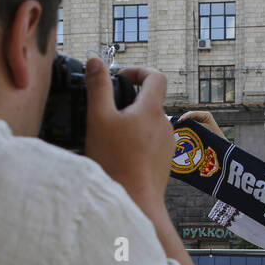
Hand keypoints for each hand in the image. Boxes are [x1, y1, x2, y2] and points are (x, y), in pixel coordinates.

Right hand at [84, 59, 173, 206]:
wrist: (135, 203)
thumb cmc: (116, 162)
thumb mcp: (99, 119)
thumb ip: (98, 87)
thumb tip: (96, 61)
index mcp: (152, 110)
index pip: (156, 77)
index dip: (138, 71)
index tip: (121, 77)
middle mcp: (165, 125)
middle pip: (151, 102)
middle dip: (130, 101)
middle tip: (107, 111)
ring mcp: (167, 146)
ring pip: (150, 124)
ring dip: (133, 124)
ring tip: (111, 137)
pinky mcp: (165, 163)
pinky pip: (151, 144)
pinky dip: (137, 142)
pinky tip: (121, 155)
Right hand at [176, 110, 224, 138]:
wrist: (221, 147)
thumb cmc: (214, 139)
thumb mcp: (203, 131)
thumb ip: (194, 125)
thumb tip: (183, 123)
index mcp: (206, 115)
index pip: (193, 114)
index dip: (185, 117)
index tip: (179, 121)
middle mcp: (203, 116)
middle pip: (190, 117)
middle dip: (183, 120)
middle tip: (176, 124)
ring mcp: (200, 122)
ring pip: (189, 122)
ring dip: (183, 125)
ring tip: (177, 128)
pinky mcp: (198, 128)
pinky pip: (190, 127)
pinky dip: (186, 129)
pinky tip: (180, 132)